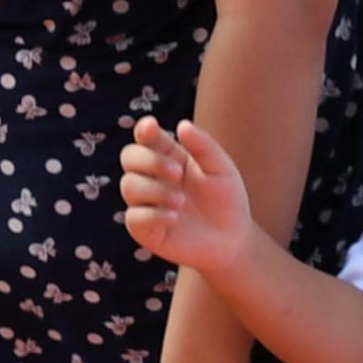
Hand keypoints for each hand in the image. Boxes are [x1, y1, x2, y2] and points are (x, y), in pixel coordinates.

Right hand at [119, 114, 256, 282]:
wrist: (233, 238)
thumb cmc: (227, 199)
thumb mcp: (221, 169)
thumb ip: (203, 146)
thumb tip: (182, 124)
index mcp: (169, 157)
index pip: (147, 138)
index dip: (144, 130)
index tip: (150, 127)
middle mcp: (153, 177)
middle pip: (129, 157)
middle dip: (149, 161)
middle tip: (177, 173)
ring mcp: (146, 203)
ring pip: (129, 186)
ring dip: (154, 190)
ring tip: (181, 201)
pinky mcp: (144, 228)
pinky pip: (134, 217)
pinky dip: (153, 214)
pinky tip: (174, 217)